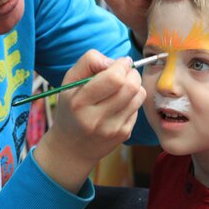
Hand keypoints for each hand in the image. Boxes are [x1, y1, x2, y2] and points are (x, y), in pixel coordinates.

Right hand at [34, 50, 145, 192]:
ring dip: (135, 86)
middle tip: (125, 72)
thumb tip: (114, 61)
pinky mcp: (124, 134)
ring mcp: (112, 128)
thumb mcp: (69, 82)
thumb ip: (88, 62)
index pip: (113, 78)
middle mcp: (95, 118)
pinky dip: (132, 101)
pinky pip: (138, 108)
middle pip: (130, 86)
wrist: (71, 147)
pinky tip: (119, 104)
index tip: (120, 63)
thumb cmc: (71, 108)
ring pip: (138, 96)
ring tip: (123, 87)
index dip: (121, 65)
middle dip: (131, 73)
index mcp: (79, 102)